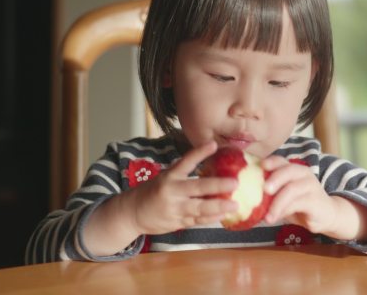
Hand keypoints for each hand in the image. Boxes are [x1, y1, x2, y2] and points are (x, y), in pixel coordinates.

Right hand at [123, 141, 238, 235]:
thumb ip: (184, 174)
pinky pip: (197, 220)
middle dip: (217, 185)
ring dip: (218, 206)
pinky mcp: (177, 222)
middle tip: (235, 183)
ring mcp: (174, 209)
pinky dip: (211, 218)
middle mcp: (172, 191)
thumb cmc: (153, 192)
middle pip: (197, 187)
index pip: (186, 162)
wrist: (132, 213)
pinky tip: (223, 214)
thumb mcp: (165, 177)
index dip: (200, 153)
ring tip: (234, 204)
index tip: (213, 144)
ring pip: (200, 208)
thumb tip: (211, 166)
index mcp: (169, 177)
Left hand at [262, 156, 337, 233]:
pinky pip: (298, 204)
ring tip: (267, 217)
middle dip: (275, 179)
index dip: (271, 162)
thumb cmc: (300, 203)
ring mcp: (311, 186)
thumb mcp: (283, 196)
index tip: (260, 166)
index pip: (281, 161)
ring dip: (277, 203)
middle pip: (288, 170)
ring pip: (292, 189)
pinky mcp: (315, 201)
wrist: (326, 215)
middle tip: (264, 189)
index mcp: (293, 169)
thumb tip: (246, 197)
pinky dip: (284, 211)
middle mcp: (303, 174)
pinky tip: (274, 219)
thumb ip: (270, 193)